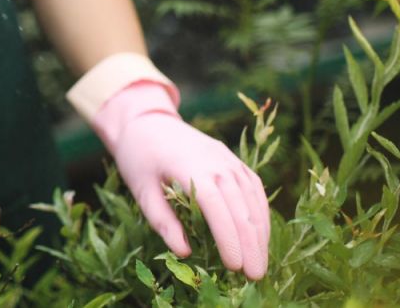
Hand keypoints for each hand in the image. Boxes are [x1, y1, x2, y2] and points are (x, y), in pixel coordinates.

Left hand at [93, 82, 270, 279]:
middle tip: (254, 277)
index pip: (216, 207)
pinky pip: (254, 188)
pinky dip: (260, 213)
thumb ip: (162, 220)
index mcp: (189, 167)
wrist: (147, 122)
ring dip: (260, 233)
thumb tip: (184, 252)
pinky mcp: (233, 159)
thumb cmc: (139, 159)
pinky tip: (261, 236)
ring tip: (259, 264)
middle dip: (250, 244)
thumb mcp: (141, 190)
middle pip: (240, 206)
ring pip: (252, 199)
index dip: (228, 238)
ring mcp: (228, 158)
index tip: (234, 266)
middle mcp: (215, 161)